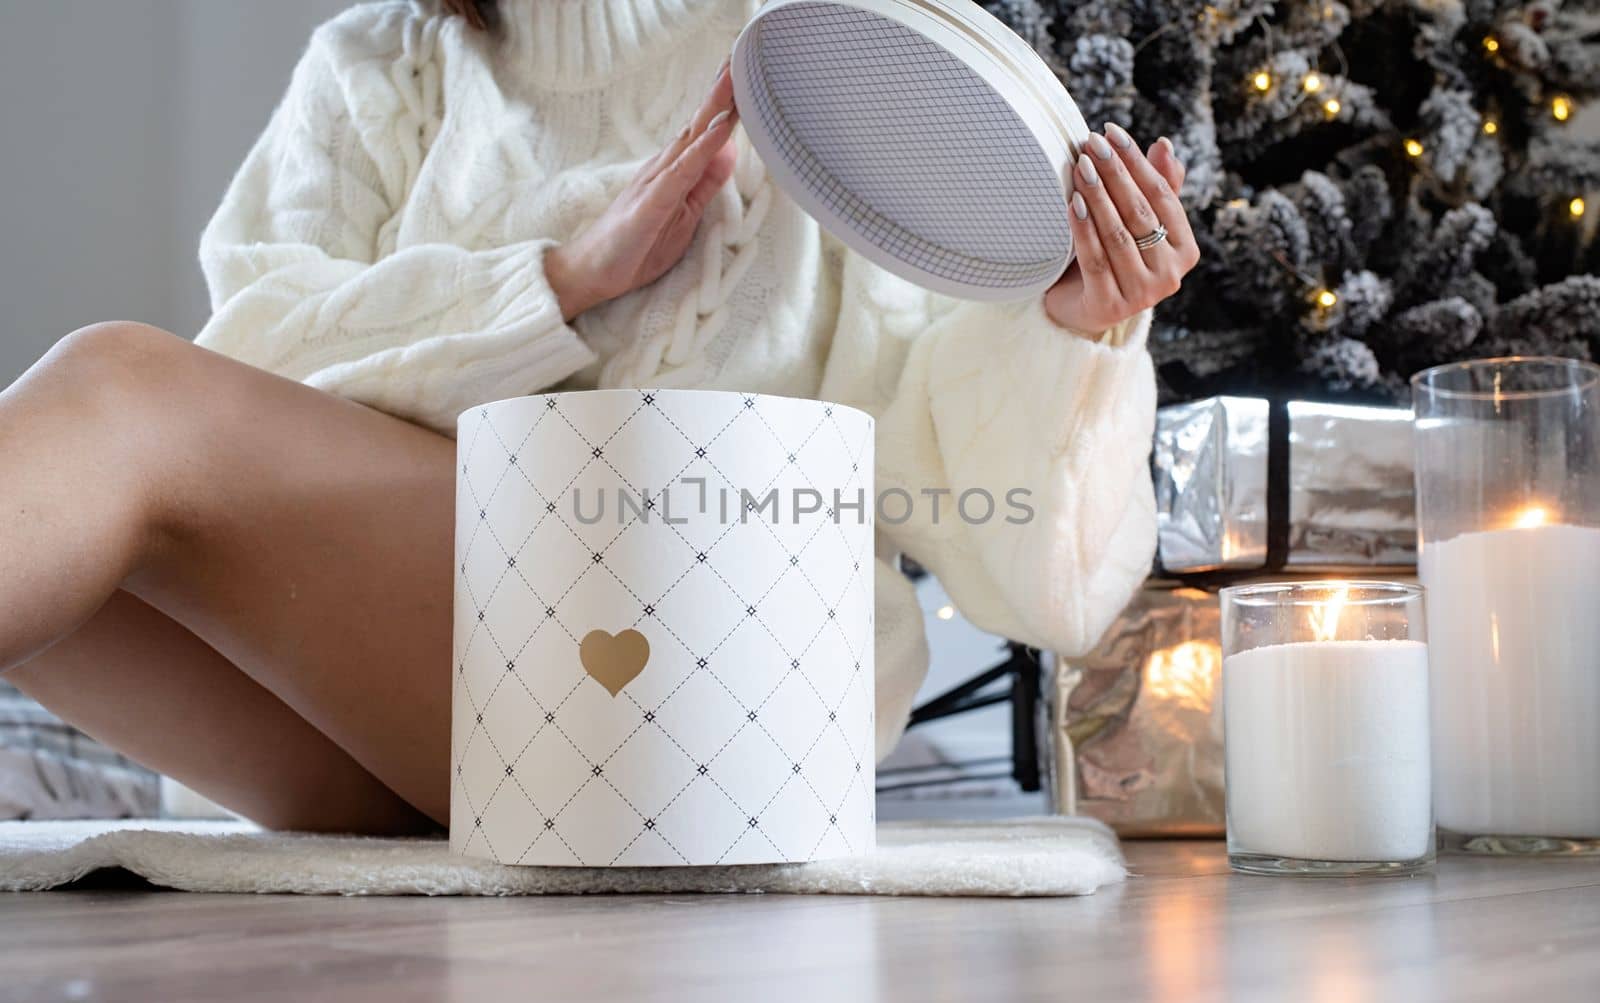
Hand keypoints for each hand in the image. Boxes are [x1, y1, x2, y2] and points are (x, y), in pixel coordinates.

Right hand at [546, 62, 739, 320]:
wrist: (592, 272)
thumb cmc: (635, 247)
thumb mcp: (684, 216)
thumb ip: (704, 184)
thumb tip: (729, 151)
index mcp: (674, 173)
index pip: (704, 134)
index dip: (725, 107)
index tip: (746, 79)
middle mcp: (664, 169)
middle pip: (698, 125)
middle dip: (721, 94)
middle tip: (740, 58)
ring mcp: (656, 183)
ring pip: (692, 139)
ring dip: (715, 110)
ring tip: (735, 80)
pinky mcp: (652, 203)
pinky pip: (683, 171)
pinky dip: (704, 148)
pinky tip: (720, 129)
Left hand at [1043, 125, 1198, 334]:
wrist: (1080, 308)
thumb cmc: (1113, 257)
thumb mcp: (1136, 223)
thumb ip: (1155, 189)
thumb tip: (1164, 144)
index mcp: (1186, 249)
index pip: (1161, 195)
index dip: (1137, 161)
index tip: (1112, 132)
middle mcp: (1171, 274)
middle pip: (1139, 212)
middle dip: (1114, 173)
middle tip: (1091, 142)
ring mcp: (1142, 294)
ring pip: (1117, 235)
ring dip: (1097, 196)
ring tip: (1079, 165)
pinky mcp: (1111, 307)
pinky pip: (1095, 260)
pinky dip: (1083, 230)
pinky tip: (1072, 203)